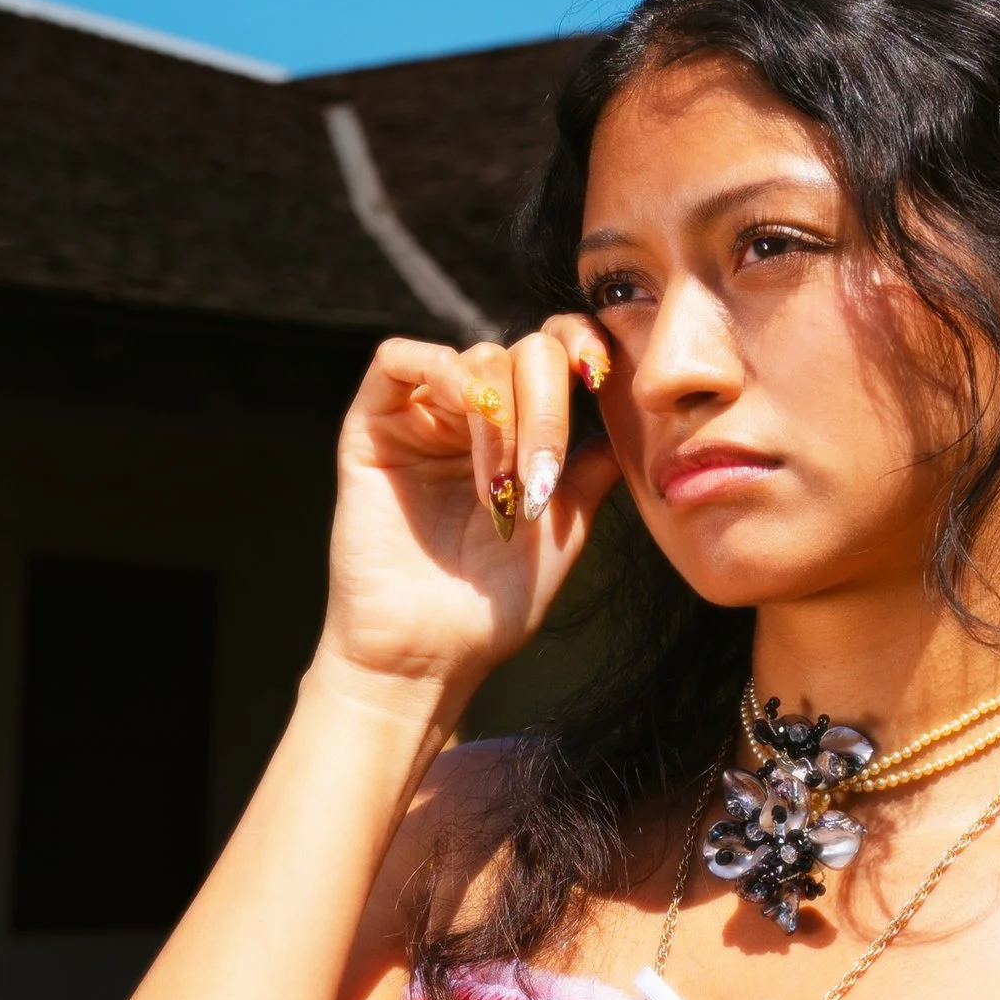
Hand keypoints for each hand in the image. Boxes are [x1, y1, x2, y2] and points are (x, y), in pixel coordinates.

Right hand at [320, 316, 618, 698]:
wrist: (430, 653)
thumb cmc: (494, 603)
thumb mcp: (565, 527)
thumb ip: (593, 468)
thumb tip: (630, 415)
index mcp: (518, 433)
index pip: (554, 354)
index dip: (584, 346)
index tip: (601, 377)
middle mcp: (470, 417)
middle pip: (524, 353)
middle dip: (548, 410)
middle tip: (540, 481)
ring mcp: (420, 418)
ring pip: (477, 358)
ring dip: (505, 418)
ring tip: (501, 489)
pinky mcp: (370, 427)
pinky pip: (397, 359)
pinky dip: (445, 373)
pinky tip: (470, 418)